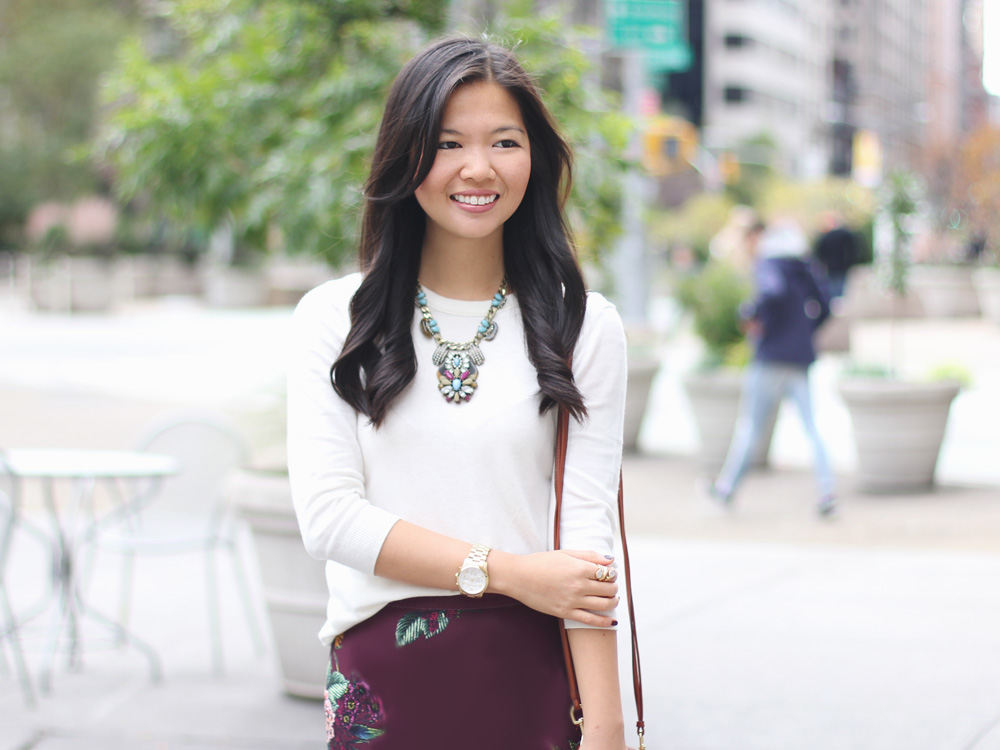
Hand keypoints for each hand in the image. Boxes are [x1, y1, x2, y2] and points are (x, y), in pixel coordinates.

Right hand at [490, 549, 618, 626]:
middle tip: (612, 586)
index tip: (611, 574)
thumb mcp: (565, 553)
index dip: (612, 574)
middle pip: (608, 589)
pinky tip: (612, 621)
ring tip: (612, 599)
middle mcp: (578, 585)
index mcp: (579, 568)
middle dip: (614, 587)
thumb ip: (589, 556)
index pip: (607, 573)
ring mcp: (572, 601)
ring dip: (613, 602)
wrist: (519, 577)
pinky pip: (591, 620)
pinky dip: (605, 621)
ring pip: (604, 605)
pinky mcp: (565, 613)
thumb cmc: (540, 563)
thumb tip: (611, 560)